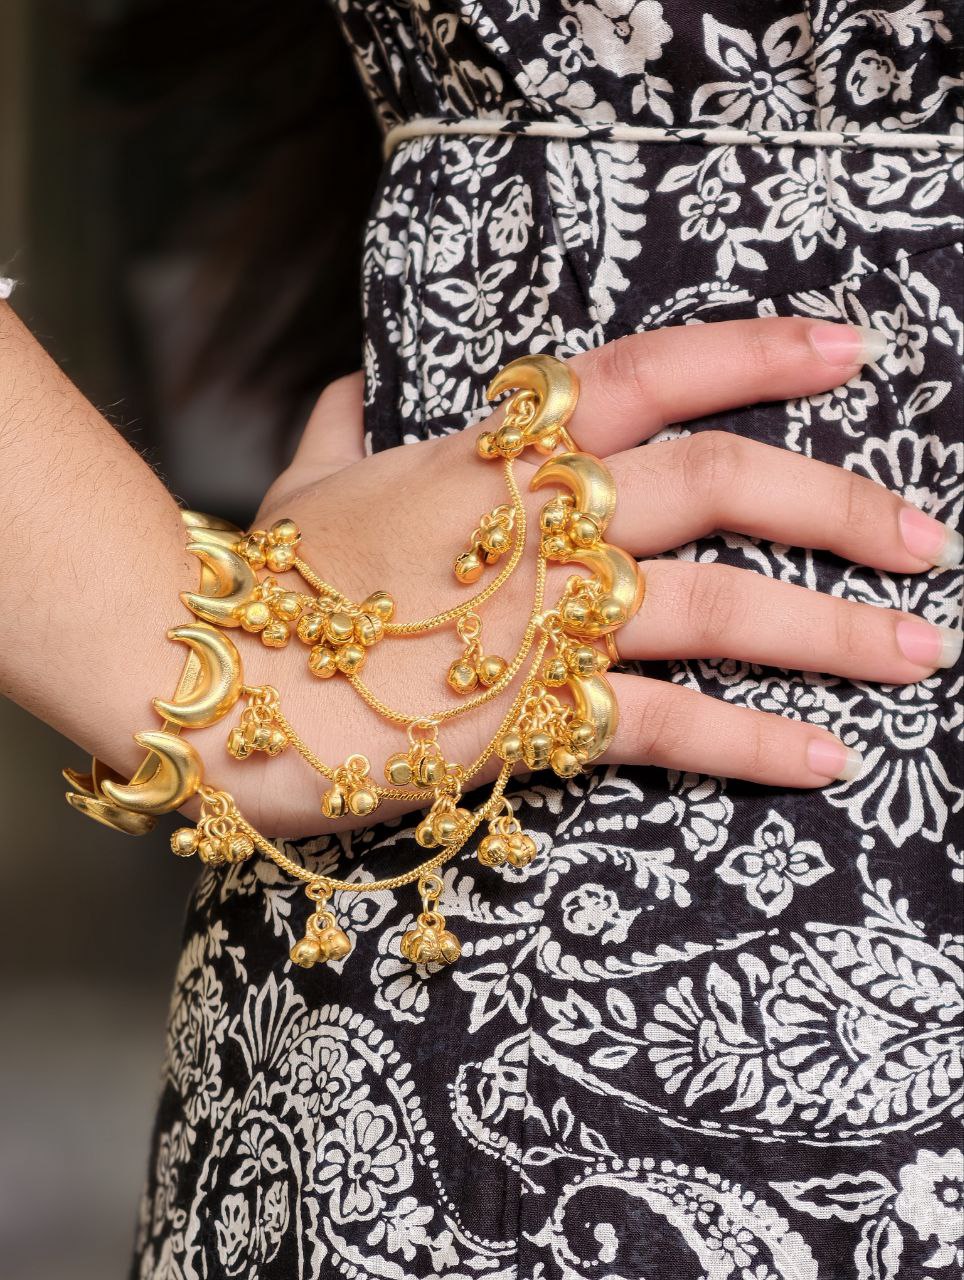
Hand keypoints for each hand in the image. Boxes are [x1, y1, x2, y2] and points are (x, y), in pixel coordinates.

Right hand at [190, 316, 960, 836]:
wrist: (204, 676)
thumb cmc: (259, 581)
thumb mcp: (304, 482)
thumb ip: (343, 425)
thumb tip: (350, 386)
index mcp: (497, 449)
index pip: (652, 373)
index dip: (758, 355)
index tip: (850, 357)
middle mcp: (542, 521)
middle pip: (726, 485)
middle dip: (840, 506)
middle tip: (925, 538)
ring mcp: (545, 620)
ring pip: (723, 606)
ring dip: (834, 629)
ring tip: (917, 648)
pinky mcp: (533, 719)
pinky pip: (672, 726)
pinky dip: (755, 742)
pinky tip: (827, 759)